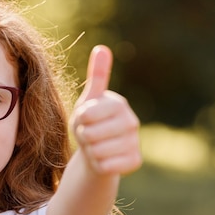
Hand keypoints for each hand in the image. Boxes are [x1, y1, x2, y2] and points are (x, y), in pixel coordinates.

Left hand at [71, 45, 141, 174]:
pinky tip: (104, 160)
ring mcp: (135, 143)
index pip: (86, 115)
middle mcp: (132, 122)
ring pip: (96, 152)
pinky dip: (98, 165)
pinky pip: (105, 166)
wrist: (98, 151)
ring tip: (96, 146)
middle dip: (84, 137)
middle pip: (90, 134)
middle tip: (91, 135)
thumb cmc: (91, 123)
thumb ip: (96, 77)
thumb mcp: (89, 99)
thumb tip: (102, 48)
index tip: (86, 120)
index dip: (79, 120)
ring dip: (90, 152)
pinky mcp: (135, 161)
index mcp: (119, 104)